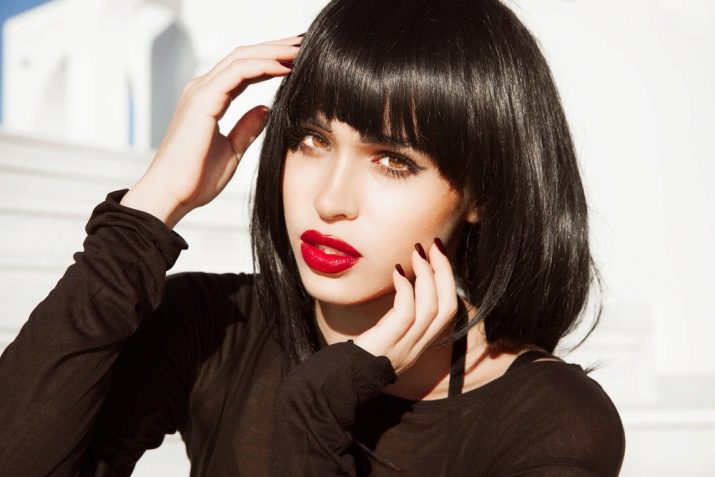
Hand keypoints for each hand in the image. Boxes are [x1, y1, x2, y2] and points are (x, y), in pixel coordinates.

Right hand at [121, 35, 301, 227]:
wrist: (171, 195)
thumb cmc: (195, 179)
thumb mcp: (232, 151)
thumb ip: (247, 128)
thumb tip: (265, 110)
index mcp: (208, 99)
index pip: (244, 70)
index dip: (271, 61)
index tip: (298, 62)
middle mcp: (202, 89)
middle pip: (244, 57)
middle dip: (275, 48)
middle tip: (305, 44)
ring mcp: (200, 91)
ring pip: (242, 58)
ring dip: (274, 52)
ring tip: (301, 50)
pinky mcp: (203, 99)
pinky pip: (238, 72)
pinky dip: (264, 65)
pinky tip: (285, 66)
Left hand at [353, 239, 458, 374]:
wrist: (341, 381)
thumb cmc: (360, 354)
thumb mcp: (388, 335)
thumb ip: (400, 315)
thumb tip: (404, 280)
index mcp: (421, 343)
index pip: (449, 311)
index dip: (449, 280)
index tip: (438, 254)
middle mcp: (418, 346)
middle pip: (447, 307)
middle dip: (445, 273)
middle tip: (434, 246)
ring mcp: (405, 346)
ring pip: (431, 308)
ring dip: (426, 276)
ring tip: (416, 253)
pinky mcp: (389, 343)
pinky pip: (406, 313)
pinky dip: (405, 289)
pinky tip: (397, 273)